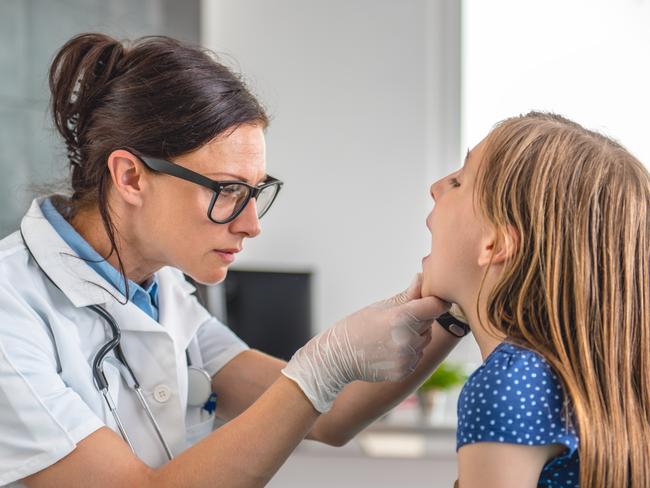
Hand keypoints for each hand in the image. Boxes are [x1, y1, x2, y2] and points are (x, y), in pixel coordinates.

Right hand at [282, 274, 448, 411]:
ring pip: (424, 341)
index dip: (434, 301)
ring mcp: (406, 358)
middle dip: (419, 319)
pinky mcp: (405, 371)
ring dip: (415, 336)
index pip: (435, 306)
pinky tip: (389, 350)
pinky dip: (409, 353)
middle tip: (396, 320)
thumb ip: (408, 295)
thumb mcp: (381, 306)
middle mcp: (407, 339)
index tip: (429, 300)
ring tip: (391, 336)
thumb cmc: (357, 326)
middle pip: (429, 323)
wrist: (338, 357)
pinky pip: (417, 357)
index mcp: (401, 317)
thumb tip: (423, 278)